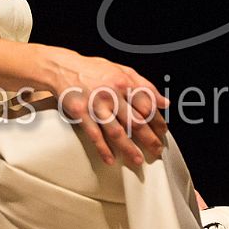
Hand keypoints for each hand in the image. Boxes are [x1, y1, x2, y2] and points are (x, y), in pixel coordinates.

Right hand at [42, 47, 169, 166]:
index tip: (163, 131)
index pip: (147, 105)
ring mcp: (96, 105)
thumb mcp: (122, 70)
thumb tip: (164, 102)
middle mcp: (112, 94)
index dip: (157, 120)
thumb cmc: (94, 70)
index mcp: (124, 82)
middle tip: (156, 150)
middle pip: (135, 120)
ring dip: (129, 148)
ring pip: (116, 131)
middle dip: (149, 138)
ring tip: (138, 160)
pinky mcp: (81, 113)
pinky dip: (102, 148)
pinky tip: (110, 159)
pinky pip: (94, 134)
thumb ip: (145, 85)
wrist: (63, 68)